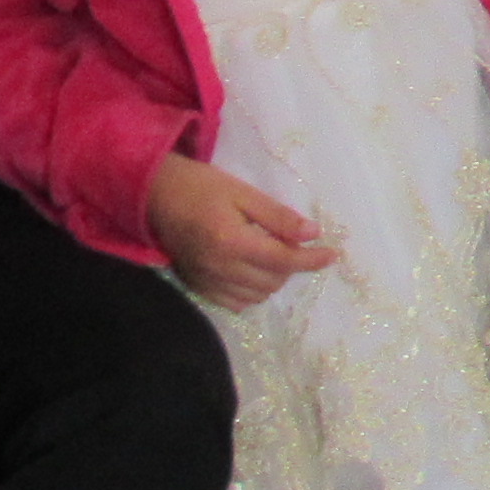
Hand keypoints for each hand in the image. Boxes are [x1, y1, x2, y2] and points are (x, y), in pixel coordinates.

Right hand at [146, 154, 339, 310]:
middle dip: (292, 265)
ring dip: (274, 279)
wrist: (156, 196)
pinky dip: (251, 291)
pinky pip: (234, 303)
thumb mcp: (244, 193)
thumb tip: (313, 234)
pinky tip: (252, 271)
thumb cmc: (202, 187)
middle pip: (273, 281)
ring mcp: (206, 282)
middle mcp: (219, 268)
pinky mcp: (196, 286)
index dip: (312, 260)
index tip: (333, 255)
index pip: (283, 260)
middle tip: (293, 242)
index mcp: (232, 242)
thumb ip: (278, 217)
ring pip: (256, 295)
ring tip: (272, 253)